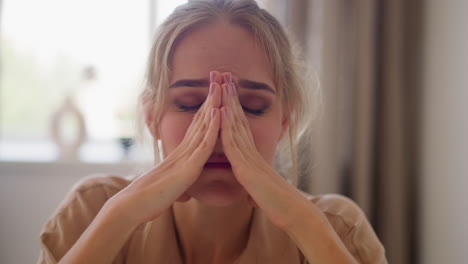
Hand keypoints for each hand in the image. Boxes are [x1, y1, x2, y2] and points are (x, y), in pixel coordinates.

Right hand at [108, 73, 222, 224]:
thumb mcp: (172, 181)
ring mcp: (186, 156)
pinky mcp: (188, 167)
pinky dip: (211, 127)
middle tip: (219, 75)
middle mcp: (185, 149)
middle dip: (212, 97)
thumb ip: (179, 174)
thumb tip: (185, 173)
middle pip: (201, 118)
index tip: (216, 90)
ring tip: (221, 84)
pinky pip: (203, 144)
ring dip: (214, 104)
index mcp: (183, 153)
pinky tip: (219, 112)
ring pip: (203, 126)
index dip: (208, 107)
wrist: (135, 206)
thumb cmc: (152, 196)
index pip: (198, 125)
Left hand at [218, 73, 301, 228]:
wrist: (288, 210)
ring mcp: (248, 155)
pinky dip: (226, 126)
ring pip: (235, 124)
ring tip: (221, 81)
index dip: (231, 104)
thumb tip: (246, 175)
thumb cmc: (274, 199)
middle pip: (237, 116)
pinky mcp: (245, 166)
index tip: (226, 86)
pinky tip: (221, 110)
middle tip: (223, 72)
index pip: (238, 123)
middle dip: (229, 94)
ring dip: (227, 102)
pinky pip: (233, 143)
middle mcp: (249, 148)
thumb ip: (250, 176)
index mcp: (249, 151)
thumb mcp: (256, 183)